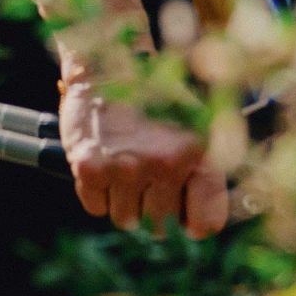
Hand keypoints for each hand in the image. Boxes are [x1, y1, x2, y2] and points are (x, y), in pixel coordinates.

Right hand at [57, 57, 230, 237]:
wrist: (109, 67)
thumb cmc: (156, 100)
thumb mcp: (196, 127)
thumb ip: (204, 174)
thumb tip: (198, 228)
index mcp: (197, 154)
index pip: (205, 223)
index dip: (193, 223)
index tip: (185, 217)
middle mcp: (164, 164)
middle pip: (159, 226)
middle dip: (152, 211)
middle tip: (146, 185)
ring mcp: (125, 168)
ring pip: (125, 220)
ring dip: (124, 203)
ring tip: (125, 171)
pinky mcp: (90, 168)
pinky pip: (96, 208)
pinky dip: (99, 194)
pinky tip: (106, 166)